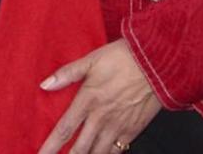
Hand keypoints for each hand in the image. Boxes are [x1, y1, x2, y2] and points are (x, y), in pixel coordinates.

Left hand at [37, 39, 161, 153]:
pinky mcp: (133, 130)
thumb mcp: (92, 59)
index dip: (50, 146)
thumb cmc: (125, 58)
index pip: (64, 129)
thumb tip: (45, 84)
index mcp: (88, 100)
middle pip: (79, 149)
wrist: (158, 63)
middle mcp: (101, 117)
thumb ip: (67, 73)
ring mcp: (118, 126)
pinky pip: (117, 152)